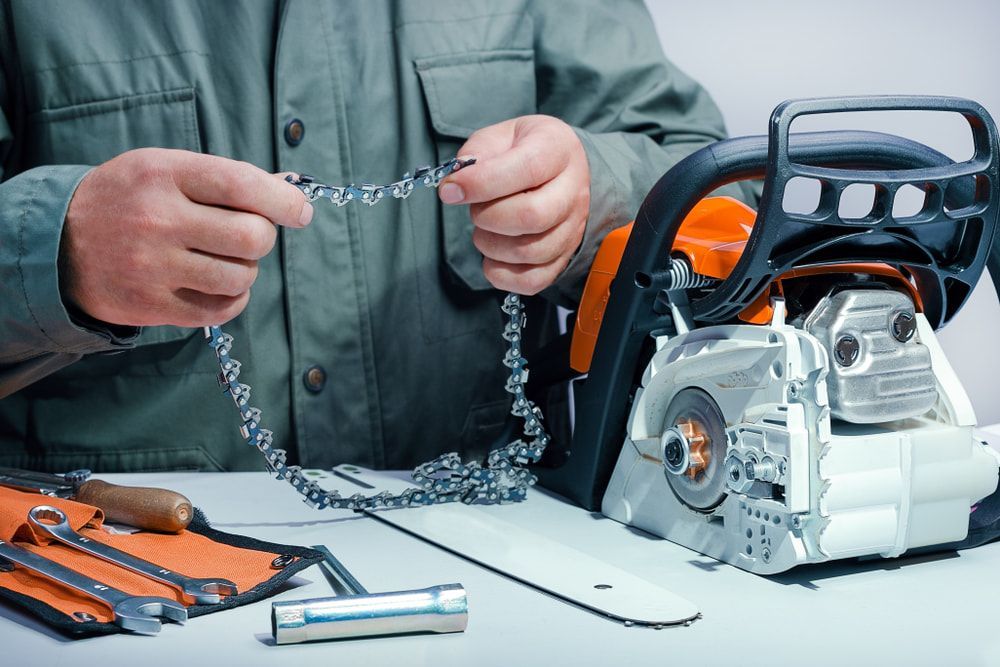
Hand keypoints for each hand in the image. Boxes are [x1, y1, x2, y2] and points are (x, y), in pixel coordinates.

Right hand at [62, 148, 312, 326]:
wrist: (57, 245)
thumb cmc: (128, 199)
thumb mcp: (164, 169)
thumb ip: (223, 179)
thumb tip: (288, 191)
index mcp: (163, 174)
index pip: (240, 185)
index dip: (282, 199)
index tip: (300, 210)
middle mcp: (157, 220)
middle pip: (250, 236)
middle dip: (264, 236)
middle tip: (251, 234)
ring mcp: (153, 267)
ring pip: (241, 276)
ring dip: (246, 269)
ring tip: (224, 258)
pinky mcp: (152, 306)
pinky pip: (222, 309)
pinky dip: (233, 298)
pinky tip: (217, 284)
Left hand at [438, 115, 589, 294]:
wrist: (563, 169)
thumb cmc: (525, 150)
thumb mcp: (502, 135)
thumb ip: (476, 153)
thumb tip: (456, 184)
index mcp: (557, 150)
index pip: (527, 169)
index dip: (482, 183)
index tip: (450, 190)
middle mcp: (573, 190)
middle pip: (532, 216)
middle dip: (487, 217)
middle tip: (474, 210)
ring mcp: (572, 228)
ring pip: (531, 251)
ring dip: (491, 246)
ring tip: (483, 230)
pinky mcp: (564, 257)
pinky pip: (534, 280)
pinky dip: (502, 275)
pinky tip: (492, 257)